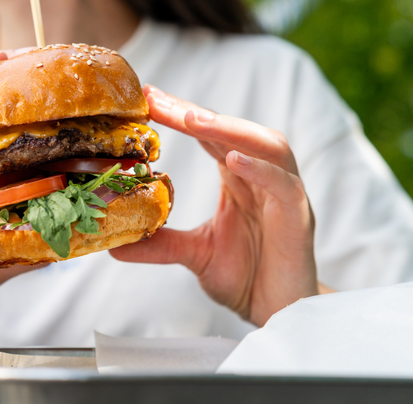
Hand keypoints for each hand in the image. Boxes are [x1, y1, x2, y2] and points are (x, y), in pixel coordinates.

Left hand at [111, 86, 318, 325]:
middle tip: (159, 101)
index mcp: (239, 179)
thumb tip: (115, 245)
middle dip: (197, 113)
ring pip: (267, 146)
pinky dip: (261, 170)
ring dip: (230, 129)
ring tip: (194, 120)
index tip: (147, 98)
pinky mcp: (298, 218)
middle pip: (234, 131)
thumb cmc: (247, 277)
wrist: (279, 313)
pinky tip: (233, 160)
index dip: (182, 115)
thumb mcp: (195, 254)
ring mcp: (284, 194)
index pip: (210, 136)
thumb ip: (161, 244)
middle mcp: (263, 178)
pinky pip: (284, 185)